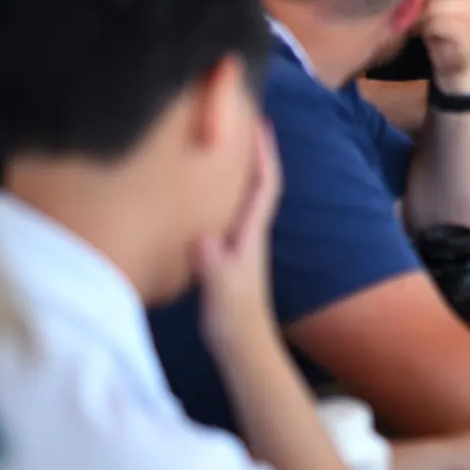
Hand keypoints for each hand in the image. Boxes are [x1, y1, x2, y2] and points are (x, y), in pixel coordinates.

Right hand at [195, 122, 283, 356]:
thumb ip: (213, 264)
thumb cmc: (233, 317)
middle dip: (255, 152)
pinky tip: (204, 194)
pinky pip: (231, 212)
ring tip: (222, 148)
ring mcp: (244, 243)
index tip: (261, 124)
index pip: (265, 185)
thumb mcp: (220, 288)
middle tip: (241, 123)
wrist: (244, 346)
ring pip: (246, 197)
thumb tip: (204, 240)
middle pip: (260, 183)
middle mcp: (252, 233)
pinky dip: (224, 194)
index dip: (266, 153)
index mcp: (252, 233)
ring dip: (241, 171)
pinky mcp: (230, 254)